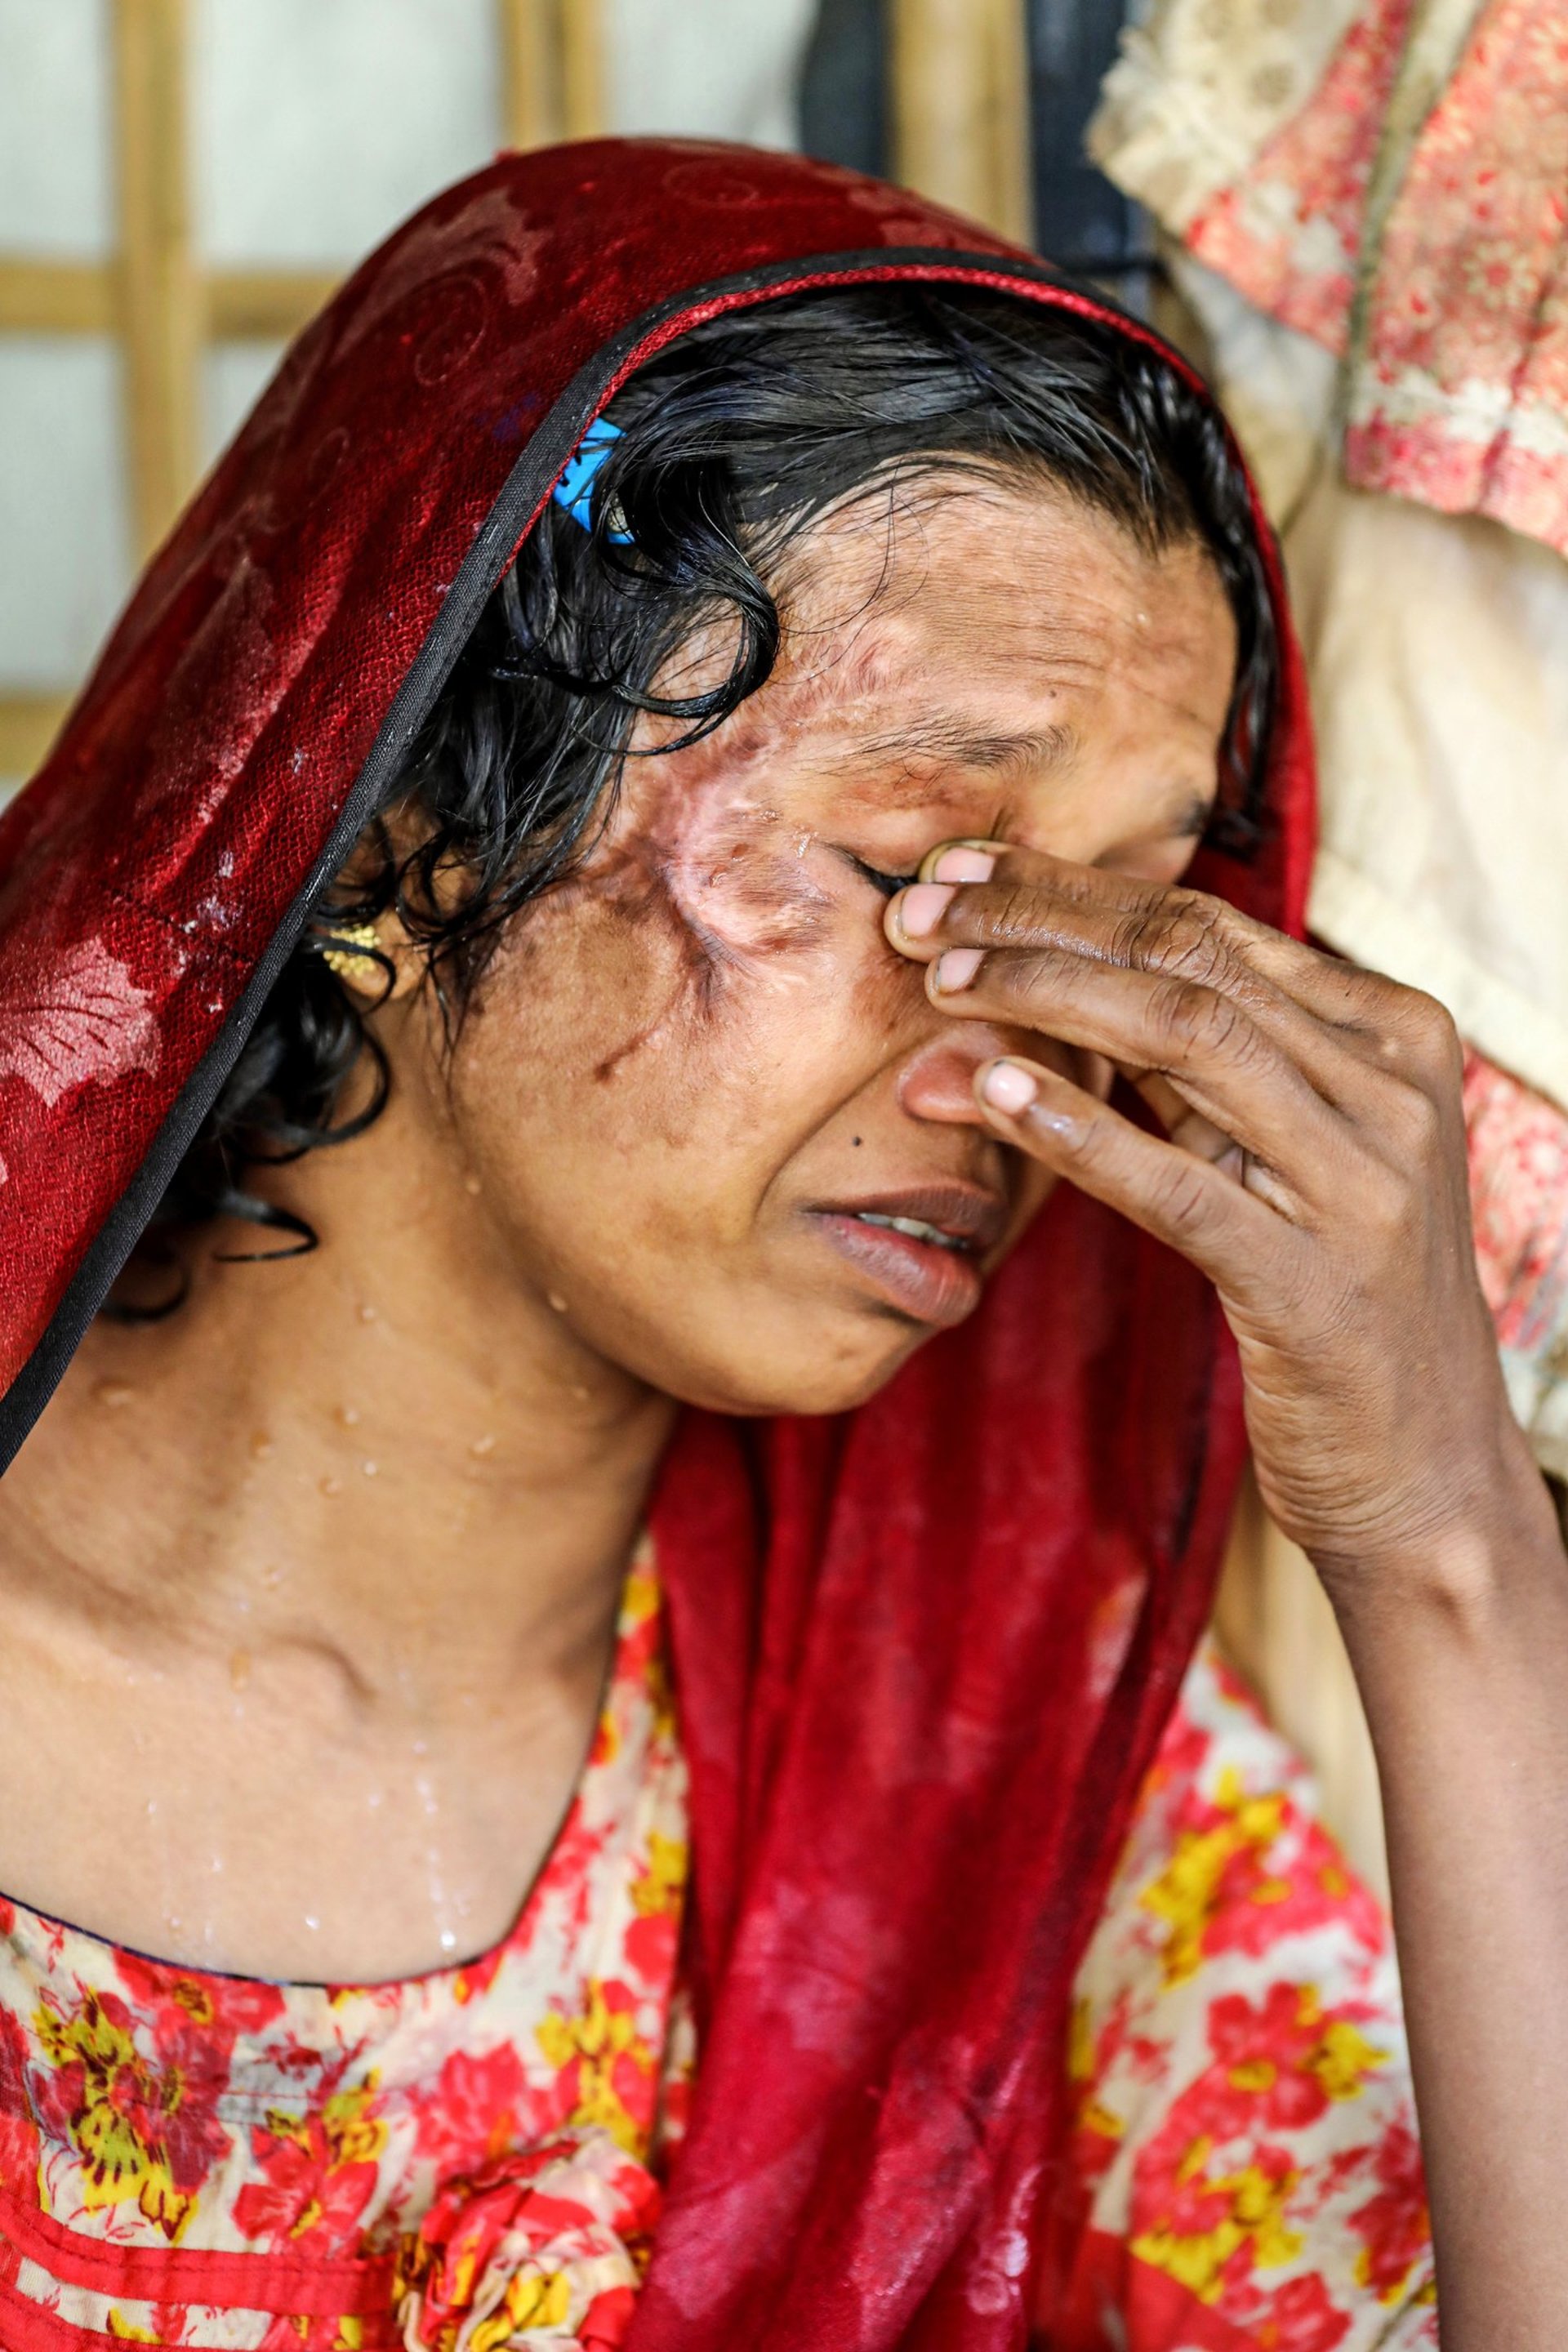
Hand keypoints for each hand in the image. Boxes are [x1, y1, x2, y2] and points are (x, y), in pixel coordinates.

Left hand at [887, 841, 1539, 1593]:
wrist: (1420, 1466)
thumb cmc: (1330, 1293)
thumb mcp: (1277, 1153)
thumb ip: (1192, 1069)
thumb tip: (1035, 980)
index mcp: (1391, 1032)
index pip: (1208, 925)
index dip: (1073, 890)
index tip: (961, 871)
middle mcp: (1391, 1086)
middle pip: (1189, 959)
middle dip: (1041, 922)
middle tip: (920, 911)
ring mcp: (1361, 1183)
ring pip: (1188, 1041)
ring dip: (1046, 998)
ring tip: (940, 983)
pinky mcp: (1310, 1284)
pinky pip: (1176, 1185)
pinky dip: (1078, 1129)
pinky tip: (992, 1093)